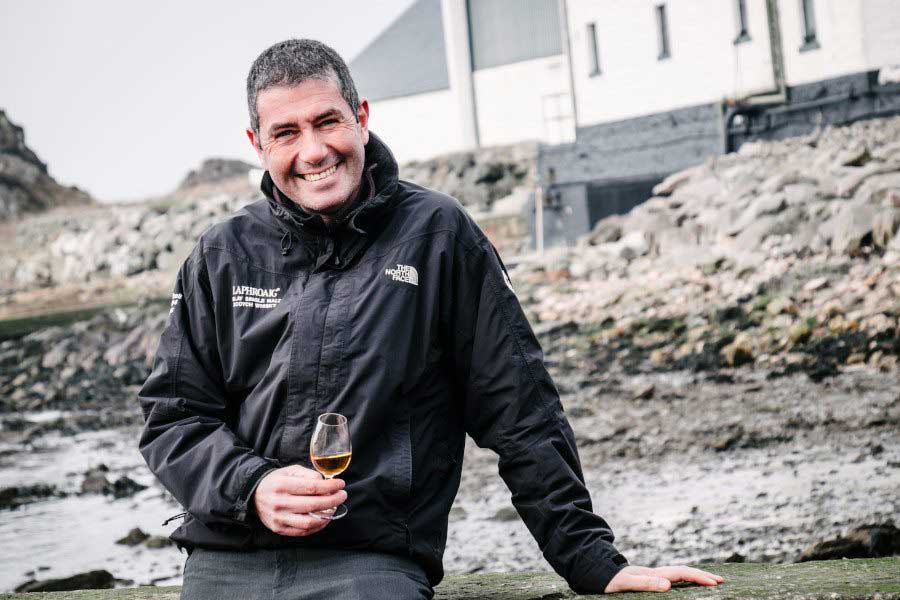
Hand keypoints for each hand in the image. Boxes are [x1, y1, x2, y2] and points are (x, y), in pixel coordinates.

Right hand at [252, 464, 346, 536]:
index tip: (340, 484)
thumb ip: (309, 475)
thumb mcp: (291, 471)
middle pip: (313, 505)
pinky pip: (303, 531)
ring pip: (309, 521)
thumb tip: (326, 483)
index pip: (312, 487)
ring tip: (334, 507)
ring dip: (327, 515)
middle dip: (333, 500)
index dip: (330, 487)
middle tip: (342, 495)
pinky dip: (318, 525)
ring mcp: (279, 518)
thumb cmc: (277, 481)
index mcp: (282, 485)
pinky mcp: (279, 529)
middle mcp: (279, 503)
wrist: (254, 495)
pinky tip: (325, 518)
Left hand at [604, 565, 723, 592]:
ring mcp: (653, 576)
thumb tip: (667, 584)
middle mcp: (655, 574)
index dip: (698, 577)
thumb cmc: (610, 581)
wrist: (597, 574)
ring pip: (679, 574)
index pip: (681, 573)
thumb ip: (644, 583)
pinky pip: (672, 580)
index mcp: (654, 574)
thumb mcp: (625, 583)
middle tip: (720, 581)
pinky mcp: (649, 581)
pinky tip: (687, 585)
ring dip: (695, 577)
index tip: (715, 582)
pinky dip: (684, 580)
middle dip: (702, 576)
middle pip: (683, 571)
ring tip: (710, 580)